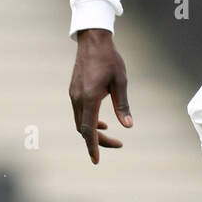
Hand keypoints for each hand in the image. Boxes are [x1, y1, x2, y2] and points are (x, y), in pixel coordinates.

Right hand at [69, 28, 131, 163]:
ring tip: (111, 135)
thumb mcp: (120, 82)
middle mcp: (78, 98)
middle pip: (84, 129)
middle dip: (98, 141)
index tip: (96, 160)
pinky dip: (89, 121)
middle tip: (118, 145)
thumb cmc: (109, 59)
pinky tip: (103, 123)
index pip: (88, 129)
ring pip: (80, 122)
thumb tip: (128, 126)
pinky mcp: (74, 91)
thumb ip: (123, 105)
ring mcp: (74, 95)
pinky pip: (79, 113)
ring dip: (93, 132)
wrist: (92, 40)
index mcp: (89, 97)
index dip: (93, 146)